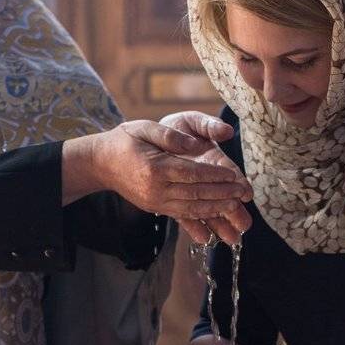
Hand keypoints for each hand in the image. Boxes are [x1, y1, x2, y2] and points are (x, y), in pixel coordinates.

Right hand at [83, 120, 251, 244]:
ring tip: (235, 207)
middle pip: (196, 194)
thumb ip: (170, 136)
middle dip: (222, 195)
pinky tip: (216, 215)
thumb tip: (195, 145)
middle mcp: (156, 189)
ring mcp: (155, 202)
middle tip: (242, 193)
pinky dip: (201, 216)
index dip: (215, 176)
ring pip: (191, 209)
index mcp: (155, 168)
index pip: (193, 174)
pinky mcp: (156, 208)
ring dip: (215, 209)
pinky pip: (182, 215)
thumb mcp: (145, 128)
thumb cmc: (125, 140)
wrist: (101, 163)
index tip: (234, 176)